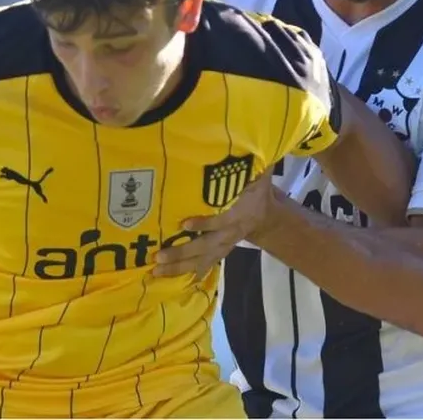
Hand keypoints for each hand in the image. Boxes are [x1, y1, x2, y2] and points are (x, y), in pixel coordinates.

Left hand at [153, 172, 274, 278]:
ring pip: (200, 260)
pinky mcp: (218, 252)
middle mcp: (229, 233)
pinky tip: (168, 280)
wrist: (265, 215)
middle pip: (205, 246)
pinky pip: (202, 265)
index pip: (220, 221)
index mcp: (238, 213)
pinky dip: (186, 273)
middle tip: (159, 256)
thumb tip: (240, 142)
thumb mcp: (257, 174)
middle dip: (182, 252)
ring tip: (156, 270)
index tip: (185, 224)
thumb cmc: (254, 189)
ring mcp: (223, 246)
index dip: (204, 224)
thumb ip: (250, 163)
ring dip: (178, 266)